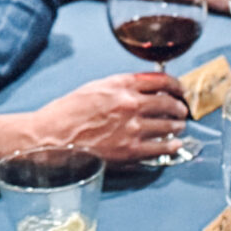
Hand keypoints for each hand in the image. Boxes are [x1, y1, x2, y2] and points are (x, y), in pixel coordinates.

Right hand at [0, 70, 188, 165]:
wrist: (48, 138)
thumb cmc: (65, 114)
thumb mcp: (94, 88)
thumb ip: (120, 87)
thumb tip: (143, 90)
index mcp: (120, 85)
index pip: (161, 80)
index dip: (176, 86)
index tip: (180, 90)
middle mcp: (130, 104)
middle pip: (169, 103)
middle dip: (179, 108)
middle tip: (182, 111)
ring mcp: (132, 128)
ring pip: (169, 125)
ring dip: (178, 127)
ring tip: (178, 128)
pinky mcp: (130, 151)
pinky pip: (162, 148)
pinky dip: (172, 146)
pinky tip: (174, 145)